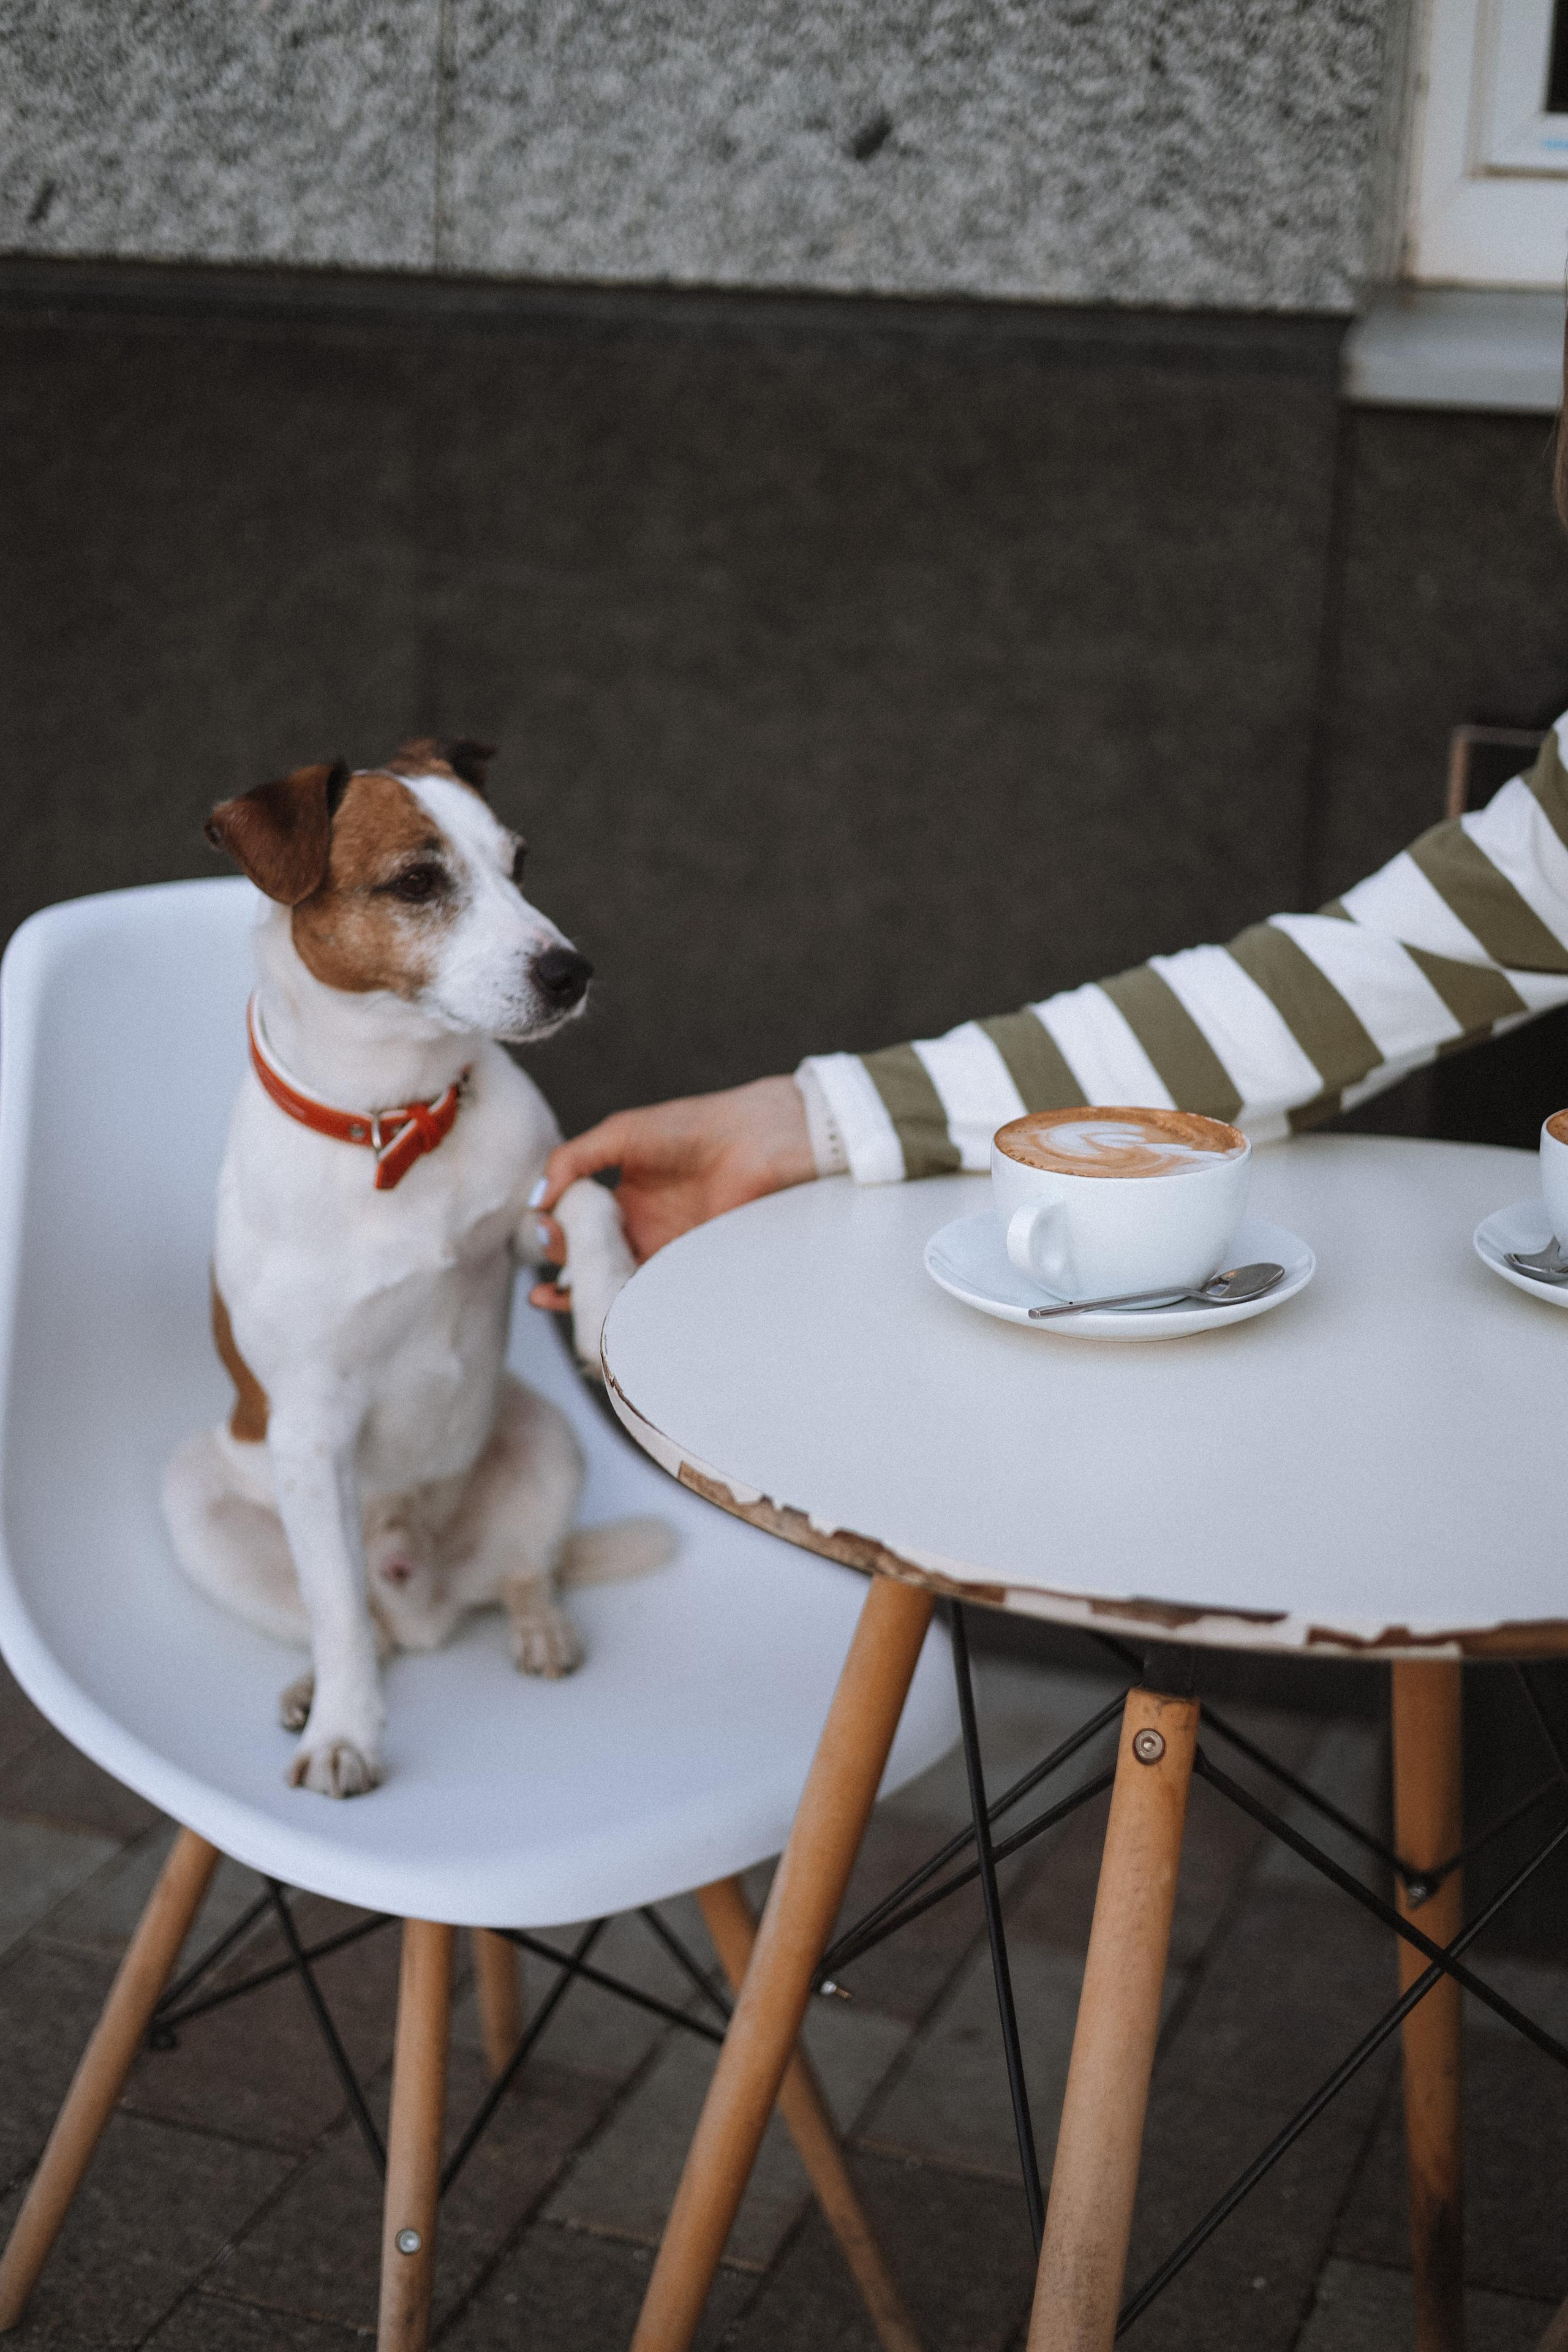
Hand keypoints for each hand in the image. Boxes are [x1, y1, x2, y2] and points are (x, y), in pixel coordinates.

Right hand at [529, 1075, 814, 1308]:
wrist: (755, 1142)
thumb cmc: (691, 1128)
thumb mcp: (621, 1134)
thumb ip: (573, 1160)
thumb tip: (537, 1200)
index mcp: (623, 1198)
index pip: (576, 1225)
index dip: (553, 1232)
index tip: (543, 1231)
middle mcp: (640, 1229)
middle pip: (591, 1262)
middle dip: (562, 1270)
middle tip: (547, 1271)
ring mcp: (663, 1252)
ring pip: (616, 1286)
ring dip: (582, 1299)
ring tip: (550, 1301)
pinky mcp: (686, 1271)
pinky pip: (649, 1297)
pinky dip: (621, 1309)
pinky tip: (598, 1312)